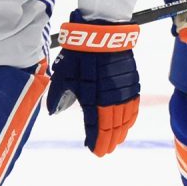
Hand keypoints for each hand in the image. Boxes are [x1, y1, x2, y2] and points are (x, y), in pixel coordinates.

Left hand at [48, 15, 140, 155]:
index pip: (96, 129)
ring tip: (116, 141)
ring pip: (125, 119)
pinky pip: (133, 107)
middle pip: (112, 128)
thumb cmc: (79, 55)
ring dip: (120, 133)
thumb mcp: (63, 76)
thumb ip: (57, 96)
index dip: (95, 142)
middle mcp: (110, 101)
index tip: (94, 151)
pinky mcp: (132, 83)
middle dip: (108, 141)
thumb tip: (53, 112)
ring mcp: (124, 93)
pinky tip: (128, 124)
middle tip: (105, 150)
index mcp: (92, 101)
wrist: (102, 34)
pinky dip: (130, 118)